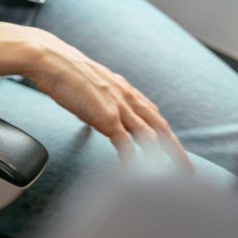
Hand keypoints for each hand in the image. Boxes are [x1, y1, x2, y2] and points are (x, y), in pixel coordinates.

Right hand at [0, 24, 191, 170]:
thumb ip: (94, 96)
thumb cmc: (59, 69)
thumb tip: (89, 110)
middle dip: (175, 149)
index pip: (151, 112)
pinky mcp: (106, 118)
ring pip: (151, 136)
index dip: (162, 131)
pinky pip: (126, 145)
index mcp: (121, 88)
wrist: (50, 60)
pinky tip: (135, 174)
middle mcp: (126, 97)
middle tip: (187, 169)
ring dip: (165, 157)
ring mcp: (118, 108)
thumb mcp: (84, 82)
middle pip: (160, 127)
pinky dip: (133, 161)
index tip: (169, 145)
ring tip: (173, 177)